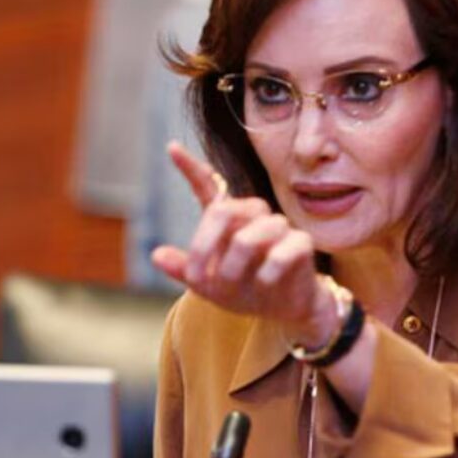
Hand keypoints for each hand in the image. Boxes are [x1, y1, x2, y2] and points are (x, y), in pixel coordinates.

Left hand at [151, 142, 338, 344]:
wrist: (283, 309)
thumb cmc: (245, 290)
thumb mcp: (209, 286)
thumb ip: (185, 270)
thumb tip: (156, 255)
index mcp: (228, 219)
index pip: (209, 186)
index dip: (190, 167)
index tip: (172, 148)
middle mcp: (253, 215)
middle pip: (223, 213)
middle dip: (204, 248)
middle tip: (197, 278)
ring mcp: (279, 226)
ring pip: (248, 240)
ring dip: (232, 270)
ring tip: (231, 288)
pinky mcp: (301, 242)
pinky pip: (278, 256)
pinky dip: (264, 278)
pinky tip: (264, 286)